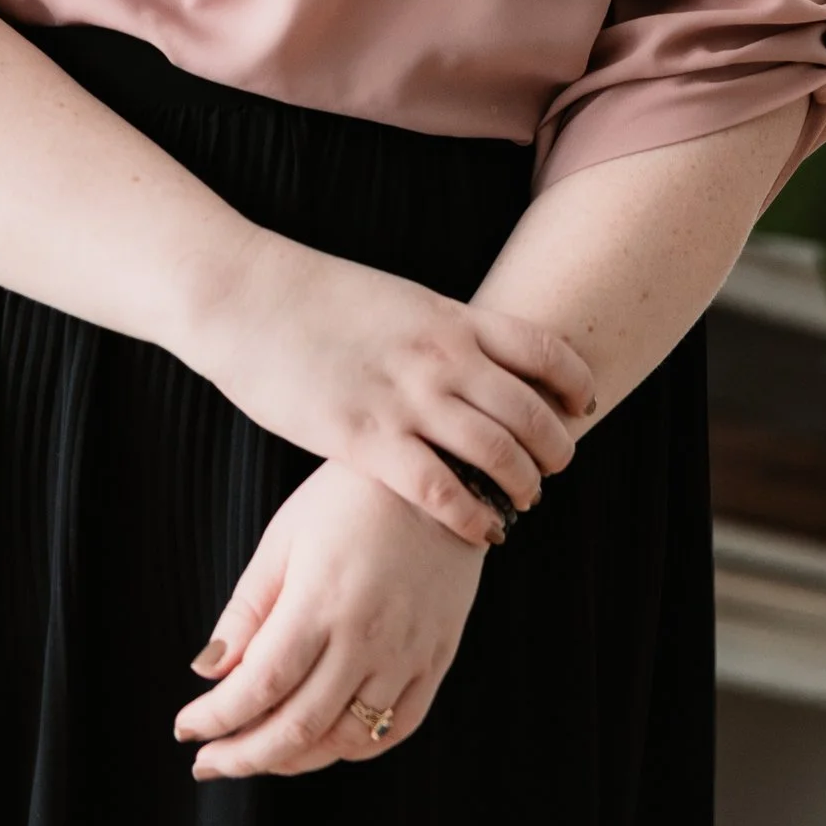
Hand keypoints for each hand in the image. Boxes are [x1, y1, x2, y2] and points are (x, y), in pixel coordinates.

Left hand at [174, 463, 485, 778]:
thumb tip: (207, 671)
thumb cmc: (349, 498)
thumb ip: (247, 609)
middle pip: (299, 727)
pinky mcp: (437, 660)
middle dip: (244, 755)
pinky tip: (323, 742)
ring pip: (346, 740)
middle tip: (208, 762)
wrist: (440, 478)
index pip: (261, 685)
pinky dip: (353, 748)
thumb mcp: (285, 538)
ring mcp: (407, 654)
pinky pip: (396, 728)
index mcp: (321, 600)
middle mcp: (367, 637)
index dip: (217, 718)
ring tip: (259, 753)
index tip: (185, 729)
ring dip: (294, 760)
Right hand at [181, 234, 590, 546]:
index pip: (545, 351)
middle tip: (553, 469)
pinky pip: (442, 491)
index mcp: (450, 316)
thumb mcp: (394, 298)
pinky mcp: (368, 440)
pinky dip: (474, 516)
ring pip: (499, 454)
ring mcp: (407, 400)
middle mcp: (442, 357)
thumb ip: (437, 329)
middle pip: (533, 412)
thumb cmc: (310, 295)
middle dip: (557, 449)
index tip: (580, 409)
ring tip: (522, 504)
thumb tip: (469, 356)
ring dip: (523, 487)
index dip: (575, 386)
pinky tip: (481, 531)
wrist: (245, 294)